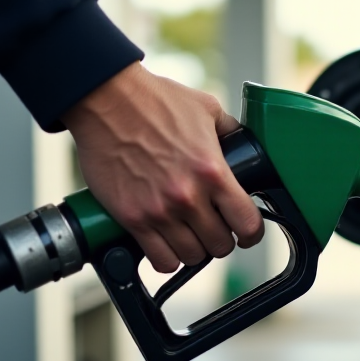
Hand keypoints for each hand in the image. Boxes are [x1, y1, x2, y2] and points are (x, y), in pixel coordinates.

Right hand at [62, 61, 263, 272]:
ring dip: (195, 249)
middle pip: (220, 245)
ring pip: (192, 257)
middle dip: (221, 238)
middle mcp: (188, 196)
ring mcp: (159, 211)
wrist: (107, 100)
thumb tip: (244, 145)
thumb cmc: (155, 101)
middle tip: (213, 228)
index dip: (252, 232)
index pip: (247, 223)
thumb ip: (230, 132)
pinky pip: (160, 260)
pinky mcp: (132, 218)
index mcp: (213, 171)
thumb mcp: (207, 109)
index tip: (246, 231)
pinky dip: (167, 258)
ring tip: (190, 235)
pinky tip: (167, 243)